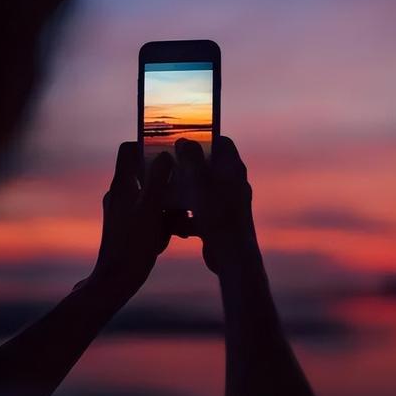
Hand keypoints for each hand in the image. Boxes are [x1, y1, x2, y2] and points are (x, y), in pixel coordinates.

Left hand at [83, 142, 173, 297]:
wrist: (117, 280)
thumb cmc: (132, 244)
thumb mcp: (150, 208)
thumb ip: (157, 179)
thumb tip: (165, 155)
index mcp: (122, 185)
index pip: (128, 150)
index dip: (147, 145)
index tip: (168, 151)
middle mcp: (121, 194)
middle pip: (145, 173)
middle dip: (168, 180)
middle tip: (185, 187)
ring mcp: (124, 211)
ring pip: (152, 196)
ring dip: (170, 204)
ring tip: (182, 218)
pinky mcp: (130, 227)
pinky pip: (152, 215)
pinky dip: (165, 221)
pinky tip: (175, 233)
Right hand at [174, 136, 255, 273]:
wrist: (232, 257)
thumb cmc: (218, 216)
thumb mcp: (199, 183)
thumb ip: (191, 159)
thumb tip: (184, 141)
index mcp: (233, 169)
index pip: (222, 142)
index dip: (203, 137)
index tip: (183, 137)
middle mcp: (232, 184)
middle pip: (207, 166)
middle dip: (186, 167)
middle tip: (166, 165)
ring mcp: (226, 203)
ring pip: (199, 191)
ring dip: (181, 193)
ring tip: (162, 194)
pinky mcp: (219, 222)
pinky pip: (198, 213)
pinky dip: (185, 217)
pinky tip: (172, 224)